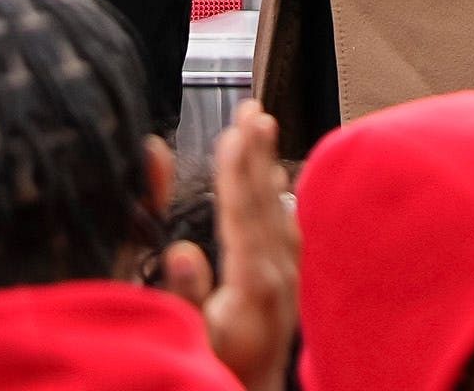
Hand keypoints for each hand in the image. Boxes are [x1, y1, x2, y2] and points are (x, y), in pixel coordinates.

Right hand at [160, 102, 297, 390]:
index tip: (233, 128)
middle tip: (255, 109)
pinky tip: (286, 198)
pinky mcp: (290, 297)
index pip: (242, 211)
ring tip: (267, 137)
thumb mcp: (189, 337)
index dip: (235, 168)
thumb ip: (186, 297)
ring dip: (270, 173)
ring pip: (281, 217)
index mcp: (253, 284)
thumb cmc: (214, 373)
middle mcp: (278, 280)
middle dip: (258, 154)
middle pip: (266, 204)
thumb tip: (183, 249)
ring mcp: (289, 288)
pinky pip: (291, 239)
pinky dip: (285, 209)